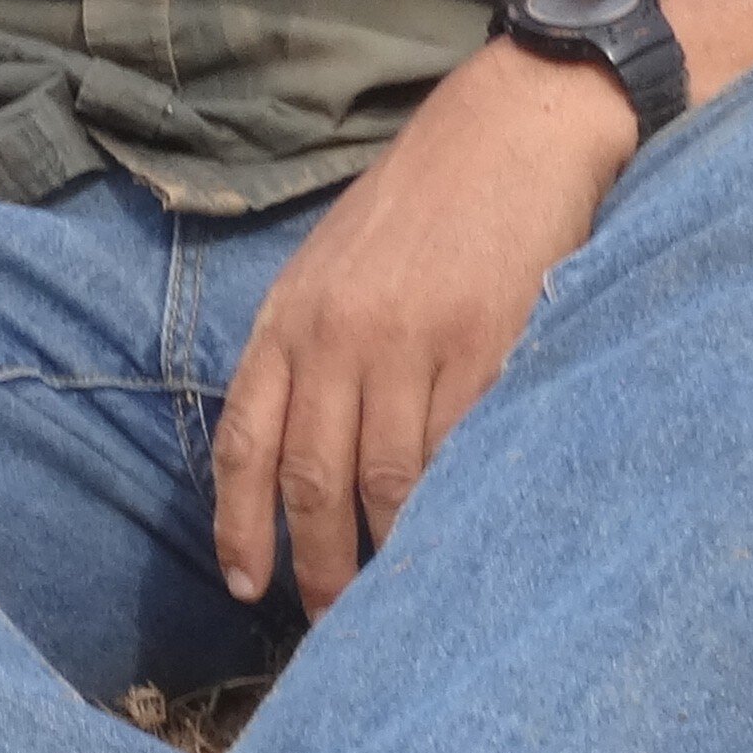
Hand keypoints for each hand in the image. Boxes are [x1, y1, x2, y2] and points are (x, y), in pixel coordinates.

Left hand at [208, 41, 640, 614]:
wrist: (512, 131)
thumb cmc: (422, 203)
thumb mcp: (333, 265)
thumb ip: (310, 346)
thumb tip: (295, 445)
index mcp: (289, 318)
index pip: (244, 441)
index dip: (240, 523)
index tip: (245, 584)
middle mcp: (336, 337)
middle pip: (312, 479)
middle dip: (316, 563)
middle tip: (331, 620)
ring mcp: (409, 345)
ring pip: (385, 480)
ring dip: (387, 551)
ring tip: (396, 602)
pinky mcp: (482, 349)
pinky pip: (457, 451)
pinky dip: (452, 505)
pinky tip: (454, 540)